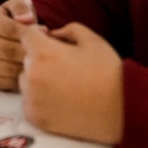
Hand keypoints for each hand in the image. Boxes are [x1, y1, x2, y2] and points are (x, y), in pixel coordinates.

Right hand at [0, 0, 37, 90]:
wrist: (6, 35)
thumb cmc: (16, 19)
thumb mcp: (20, 5)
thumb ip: (23, 7)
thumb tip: (27, 19)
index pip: (7, 28)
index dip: (27, 32)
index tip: (44, 31)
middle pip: (5, 49)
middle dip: (28, 50)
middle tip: (45, 49)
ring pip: (5, 67)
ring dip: (26, 65)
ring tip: (40, 59)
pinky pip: (5, 81)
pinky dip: (20, 79)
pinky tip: (31, 70)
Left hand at [18, 22, 123, 144]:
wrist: (122, 109)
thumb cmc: (108, 73)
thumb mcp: (91, 39)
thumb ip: (67, 29)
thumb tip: (51, 34)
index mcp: (44, 53)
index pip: (26, 36)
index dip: (39, 35)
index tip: (50, 41)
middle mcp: (33, 75)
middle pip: (26, 59)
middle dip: (39, 58)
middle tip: (63, 66)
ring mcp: (33, 99)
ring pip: (25, 81)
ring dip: (37, 79)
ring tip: (63, 84)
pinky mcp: (37, 118)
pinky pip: (28, 103)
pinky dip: (38, 100)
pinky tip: (60, 99)